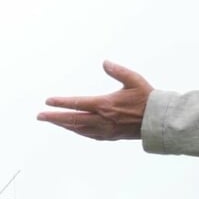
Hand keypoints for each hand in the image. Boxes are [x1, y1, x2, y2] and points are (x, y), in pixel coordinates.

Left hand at [38, 61, 152, 140]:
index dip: (61, 103)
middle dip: (54, 118)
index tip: (48, 101)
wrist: (159, 120)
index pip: (77, 103)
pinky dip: (77, 131)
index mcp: (105, 105)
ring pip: (79, 129)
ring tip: (52, 121)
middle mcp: (102, 119)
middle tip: (40, 116)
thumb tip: (105, 62)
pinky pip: (88, 135)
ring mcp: (105, 130)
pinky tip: (72, 128)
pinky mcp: (110, 136)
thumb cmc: (147, 98)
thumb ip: (118, 71)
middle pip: (73, 119)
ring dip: (64, 125)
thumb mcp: (134, 80)